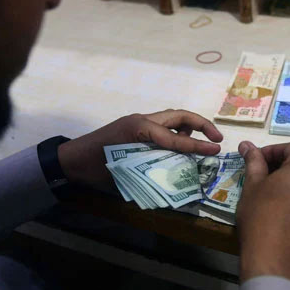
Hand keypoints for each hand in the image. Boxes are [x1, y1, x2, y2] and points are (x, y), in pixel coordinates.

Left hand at [56, 109, 222, 191]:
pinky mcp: (134, 128)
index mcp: (141, 128)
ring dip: (188, 126)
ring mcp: (138, 122)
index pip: (176, 136)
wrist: (71, 161)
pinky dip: (175, 132)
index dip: (197, 145)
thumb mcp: (126, 171)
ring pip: (170, 118)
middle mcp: (142, 120)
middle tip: (217, 138)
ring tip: (203, 141)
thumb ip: (153, 168)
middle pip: (178, 115)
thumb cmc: (95, 168)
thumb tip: (179, 174)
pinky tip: (181, 146)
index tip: (217, 149)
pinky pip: (161, 126)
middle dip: (200, 124)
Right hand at [235, 141, 289, 288]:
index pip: (289, 149)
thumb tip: (246, 145)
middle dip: (287, 167)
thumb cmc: (260, 219)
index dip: (270, 153)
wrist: (276, 262)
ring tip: (284, 196)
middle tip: (267, 179)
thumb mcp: (253, 186)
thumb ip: (253, 162)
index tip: (256, 162)